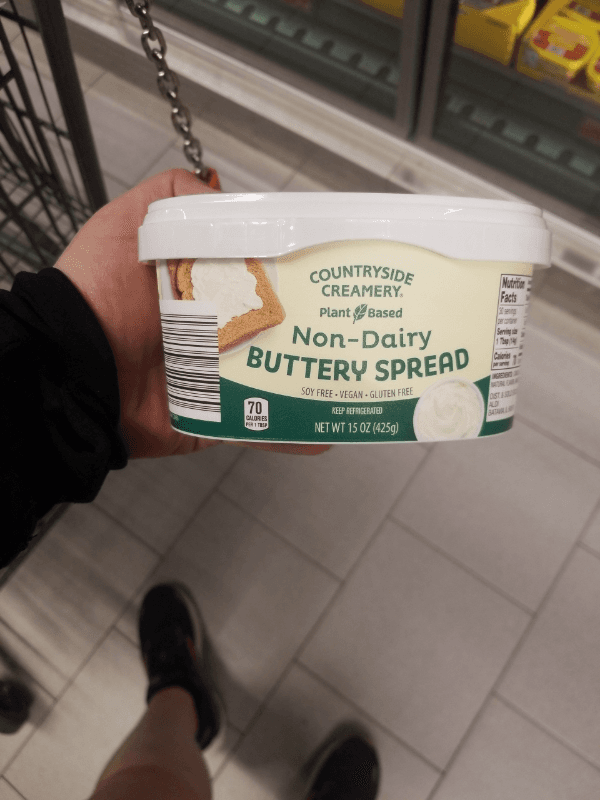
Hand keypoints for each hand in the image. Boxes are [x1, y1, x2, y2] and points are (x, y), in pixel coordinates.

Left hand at [55, 168, 329, 458]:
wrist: (73, 368)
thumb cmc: (97, 295)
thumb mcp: (127, 225)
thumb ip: (169, 198)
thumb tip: (216, 187)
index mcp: (198, 288)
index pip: (256, 277)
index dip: (290, 271)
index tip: (326, 268)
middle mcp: (211, 331)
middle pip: (274, 327)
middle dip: (312, 326)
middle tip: (352, 323)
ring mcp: (215, 377)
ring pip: (275, 376)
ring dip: (312, 378)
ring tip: (353, 374)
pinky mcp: (213, 417)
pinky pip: (258, 425)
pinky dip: (293, 432)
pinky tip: (327, 429)